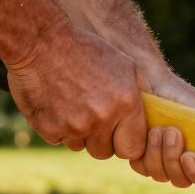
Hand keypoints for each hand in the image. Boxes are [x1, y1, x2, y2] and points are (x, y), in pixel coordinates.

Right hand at [6, 23, 148, 160]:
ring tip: (73, 104)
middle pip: (105, 152)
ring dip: (79, 133)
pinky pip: (59, 140)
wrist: (41, 41)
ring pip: (81, 146)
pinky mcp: (49, 128)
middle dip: (102, 140)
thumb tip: (153, 117)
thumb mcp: (124, 64)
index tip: (120, 134)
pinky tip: (56, 104)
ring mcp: (74, 126)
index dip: (126, 143)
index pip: (134, 148)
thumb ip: (141, 94)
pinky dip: (57, 127)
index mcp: (125, 103)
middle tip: (94, 118)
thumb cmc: (85, 49)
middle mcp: (102, 118)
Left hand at [129, 65, 194, 193]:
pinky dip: (145, 152)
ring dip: (158, 153)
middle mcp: (187, 165)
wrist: (150, 83)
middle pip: (184, 181)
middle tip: (171, 132)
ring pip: (162, 176)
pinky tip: (146, 131)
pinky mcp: (143, 160)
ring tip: (157, 129)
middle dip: (173, 158)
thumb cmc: (181, 96)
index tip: (189, 156)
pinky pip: (143, 169)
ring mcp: (164, 164)